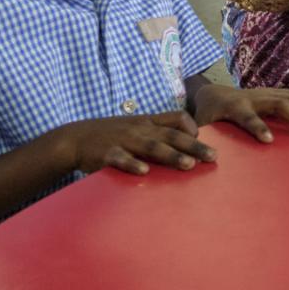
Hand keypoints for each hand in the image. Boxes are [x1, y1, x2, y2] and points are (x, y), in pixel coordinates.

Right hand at [51, 111, 217, 175]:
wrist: (75, 138)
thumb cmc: (112, 135)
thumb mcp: (137, 127)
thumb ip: (159, 133)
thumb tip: (186, 144)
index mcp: (148, 122)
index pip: (176, 118)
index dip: (192, 128)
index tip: (205, 141)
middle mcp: (140, 129)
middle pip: (171, 135)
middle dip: (193, 146)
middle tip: (213, 157)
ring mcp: (123, 140)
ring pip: (151, 147)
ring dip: (171, 155)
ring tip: (188, 164)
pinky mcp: (106, 153)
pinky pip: (120, 158)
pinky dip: (132, 164)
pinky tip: (144, 172)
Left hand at [191, 83, 288, 142]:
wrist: (212, 94)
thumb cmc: (207, 116)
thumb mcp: (202, 127)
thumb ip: (203, 141)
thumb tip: (203, 158)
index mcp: (234, 107)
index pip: (247, 117)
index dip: (257, 127)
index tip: (268, 141)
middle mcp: (251, 98)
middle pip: (276, 103)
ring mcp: (263, 93)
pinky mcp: (271, 92)